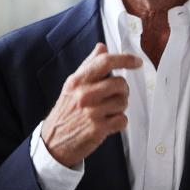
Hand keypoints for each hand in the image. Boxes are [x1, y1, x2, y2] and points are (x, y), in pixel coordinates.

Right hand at [41, 43, 141, 167]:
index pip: (105, 62)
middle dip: (122, 90)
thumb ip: (88, 66)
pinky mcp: (98, 129)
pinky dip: (119, 122)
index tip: (137, 62)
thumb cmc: (65, 112)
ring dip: (120, 107)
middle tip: (116, 96)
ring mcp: (92, 112)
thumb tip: (101, 47)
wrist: (53, 142)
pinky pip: (122, 120)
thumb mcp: (71, 86)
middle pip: (120, 83)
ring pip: (123, 102)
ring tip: (108, 111)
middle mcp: (84, 94)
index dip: (125, 59)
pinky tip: (108, 123)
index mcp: (78, 81)